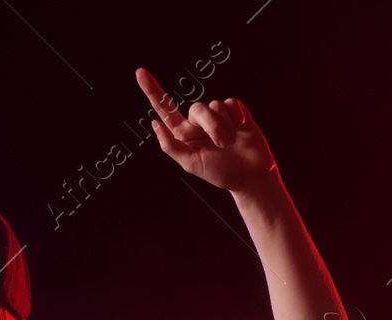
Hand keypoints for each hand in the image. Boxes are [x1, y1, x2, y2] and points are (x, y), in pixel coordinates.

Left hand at [135, 66, 277, 192]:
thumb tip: (154, 123)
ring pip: (215, 105)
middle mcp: (198, 122)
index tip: (139, 73)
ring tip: (232, 142)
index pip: (165, 109)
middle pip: (197, 107)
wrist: (251, 175)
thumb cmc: (221, 173)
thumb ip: (171, 145)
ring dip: (225, 126)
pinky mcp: (235, 111)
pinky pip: (231, 103)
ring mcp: (217, 115)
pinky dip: (237, 117)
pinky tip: (241, 128)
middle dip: (212, 126)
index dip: (152, 90)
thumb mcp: (192, 164)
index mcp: (184, 134)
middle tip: (223, 145)